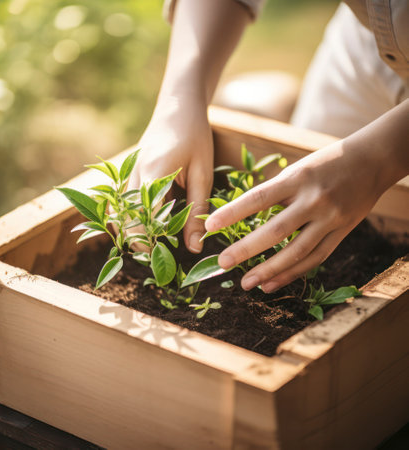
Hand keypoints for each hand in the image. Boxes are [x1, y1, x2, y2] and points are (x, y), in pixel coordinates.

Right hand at [128, 94, 213, 252]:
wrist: (178, 106)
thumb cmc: (195, 136)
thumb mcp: (202, 173)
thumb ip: (197, 210)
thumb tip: (195, 247)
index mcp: (154, 172)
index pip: (144, 218)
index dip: (149, 242)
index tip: (161, 259)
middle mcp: (133, 173)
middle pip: (125, 218)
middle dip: (137, 240)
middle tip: (155, 257)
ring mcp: (125, 170)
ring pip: (118, 210)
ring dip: (130, 229)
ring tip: (148, 244)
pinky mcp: (126, 169)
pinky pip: (119, 199)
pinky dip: (126, 215)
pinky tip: (140, 224)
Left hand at [205, 138, 388, 291]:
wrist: (371, 161)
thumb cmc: (324, 164)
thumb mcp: (297, 169)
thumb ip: (275, 193)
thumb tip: (243, 218)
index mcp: (297, 178)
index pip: (259, 198)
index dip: (232, 213)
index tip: (209, 227)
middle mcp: (314, 200)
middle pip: (277, 231)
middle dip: (247, 249)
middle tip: (222, 263)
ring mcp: (331, 219)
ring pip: (297, 251)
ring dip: (269, 270)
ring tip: (245, 283)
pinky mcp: (342, 233)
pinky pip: (315, 258)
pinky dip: (292, 273)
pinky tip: (271, 284)